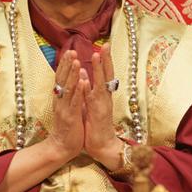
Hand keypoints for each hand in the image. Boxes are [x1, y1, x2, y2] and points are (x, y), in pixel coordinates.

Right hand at [46, 50, 84, 161]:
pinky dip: (78, 91)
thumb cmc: (67, 127)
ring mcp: (64, 108)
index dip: (65, 65)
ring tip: (77, 61)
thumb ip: (69, 94)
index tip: (70, 52)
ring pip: (68, 88)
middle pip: (62, 79)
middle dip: (68, 65)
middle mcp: (60, 100)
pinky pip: (74, 102)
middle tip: (72, 51)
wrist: (61, 147)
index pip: (61, 77)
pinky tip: (83, 82)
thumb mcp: (67, 107)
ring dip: (73, 74)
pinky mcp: (70, 117)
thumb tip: (73, 81)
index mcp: (60, 98)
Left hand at [83, 44, 123, 169]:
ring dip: (99, 69)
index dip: (105, 60)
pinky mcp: (96, 113)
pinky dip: (88, 88)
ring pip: (101, 83)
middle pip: (108, 75)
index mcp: (103, 95)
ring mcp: (102, 104)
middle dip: (106, 59)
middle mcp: (105, 97)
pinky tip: (85, 78)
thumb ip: (89, 89)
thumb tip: (84, 74)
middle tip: (106, 45)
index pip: (106, 74)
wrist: (103, 146)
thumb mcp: (92, 104)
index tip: (104, 46)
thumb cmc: (97, 125)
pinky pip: (92, 98)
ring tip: (96, 55)